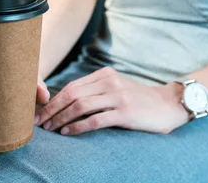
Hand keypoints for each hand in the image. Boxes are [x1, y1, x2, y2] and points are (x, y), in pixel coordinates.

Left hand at [35, 67, 189, 135]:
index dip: (53, 100)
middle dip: (52, 109)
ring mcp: (118, 96)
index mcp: (105, 74)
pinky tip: (68, 132)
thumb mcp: (117, 88)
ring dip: (61, 119)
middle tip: (39, 123)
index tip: (40, 112)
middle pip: (72, 94)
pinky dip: (78, 126)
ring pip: (80, 106)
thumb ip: (96, 91)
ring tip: (50, 129)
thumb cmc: (139, 100)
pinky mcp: (125, 112)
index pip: (72, 86)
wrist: (168, 105)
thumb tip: (66, 103)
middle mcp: (110, 82)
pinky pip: (95, 119)